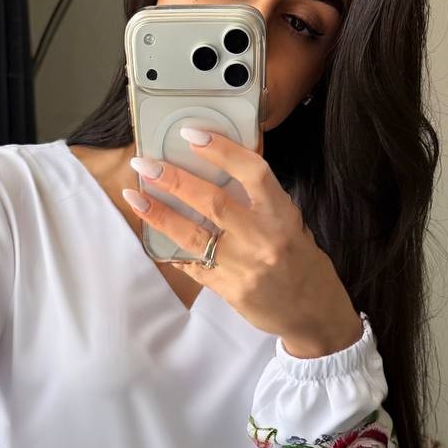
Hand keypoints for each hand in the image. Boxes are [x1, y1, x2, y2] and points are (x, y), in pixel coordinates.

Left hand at [126, 130, 362, 352]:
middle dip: (174, 180)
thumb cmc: (301, 261)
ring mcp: (243, 268)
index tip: (192, 134)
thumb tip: (218, 169)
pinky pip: (192, 265)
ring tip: (135, 197)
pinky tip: (153, 234)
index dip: (221, 151)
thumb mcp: (290, 222)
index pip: (252, 173)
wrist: (312, 312)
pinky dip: (171, 248)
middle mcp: (263, 239)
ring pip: (193, 236)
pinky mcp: (228, 290)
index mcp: (281, 215)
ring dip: (159, 214)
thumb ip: (258, 200)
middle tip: (145, 164)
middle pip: (212, 203)